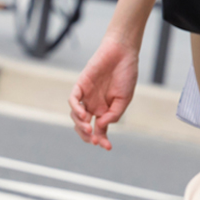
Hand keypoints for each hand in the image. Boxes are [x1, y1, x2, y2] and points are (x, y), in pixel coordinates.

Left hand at [68, 35, 137, 150]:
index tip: (107, 147)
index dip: (101, 139)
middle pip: (84, 127)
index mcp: (104, 110)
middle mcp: (93, 106)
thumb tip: (101, 127)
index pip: (99, 130)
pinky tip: (83, 115)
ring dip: (81, 125)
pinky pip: (73, 100)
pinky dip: (76, 109)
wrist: (123, 52)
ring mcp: (86, 97)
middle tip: (93, 140)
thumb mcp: (124, 99)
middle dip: (87, 136)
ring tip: (89, 128)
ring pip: (76, 117)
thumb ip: (114, 115)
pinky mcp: (80, 86)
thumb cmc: (126, 74)